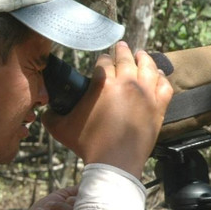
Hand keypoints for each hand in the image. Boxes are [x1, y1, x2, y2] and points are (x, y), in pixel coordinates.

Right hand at [42, 41, 172, 175]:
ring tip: (141, 54)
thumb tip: (45, 112)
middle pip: (126, 58)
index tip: (102, 60)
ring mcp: (145, 93)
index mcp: (103, 84)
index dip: (102, 59)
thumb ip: (51, 116)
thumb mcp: (61, 129)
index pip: (104, 61)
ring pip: (148, 66)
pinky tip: (158, 75)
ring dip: (143, 57)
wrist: (115, 163)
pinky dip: (162, 77)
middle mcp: (126, 83)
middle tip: (120, 46)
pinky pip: (164, 84)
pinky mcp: (158, 106)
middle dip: (121, 50)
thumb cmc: (88, 145)